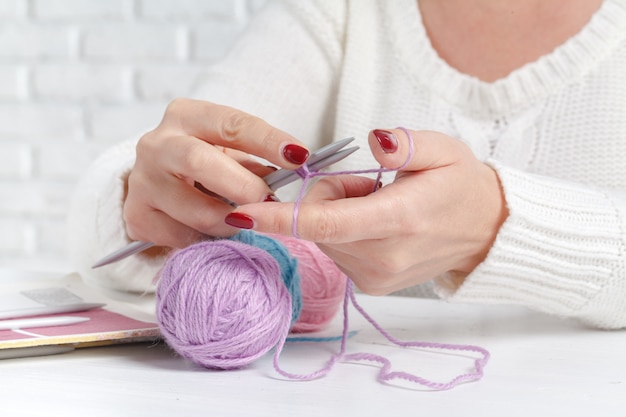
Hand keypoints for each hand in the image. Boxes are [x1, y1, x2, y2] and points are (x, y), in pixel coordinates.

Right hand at [123, 98, 309, 247]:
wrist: (155, 184)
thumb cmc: (204, 163)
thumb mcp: (229, 153)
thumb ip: (256, 161)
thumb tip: (293, 169)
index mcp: (186, 116)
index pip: (230, 124)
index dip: (267, 140)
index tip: (299, 156)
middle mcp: (157, 144)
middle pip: (199, 161)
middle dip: (242, 185)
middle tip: (270, 201)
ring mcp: (142, 181)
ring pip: (194, 209)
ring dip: (229, 221)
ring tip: (243, 221)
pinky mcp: (136, 215)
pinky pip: (181, 236)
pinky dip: (205, 239)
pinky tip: (211, 232)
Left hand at [224, 128, 507, 294]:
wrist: (486, 232)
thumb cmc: (462, 185)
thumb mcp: (443, 150)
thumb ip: (406, 144)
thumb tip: (374, 140)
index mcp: (399, 219)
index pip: (326, 223)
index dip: (279, 217)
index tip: (241, 212)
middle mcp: (383, 257)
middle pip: (318, 223)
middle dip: (325, 196)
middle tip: (367, 182)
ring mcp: (376, 276)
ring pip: (324, 237)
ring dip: (336, 214)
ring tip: (378, 201)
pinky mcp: (373, 285)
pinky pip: (336, 251)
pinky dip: (343, 232)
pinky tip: (376, 223)